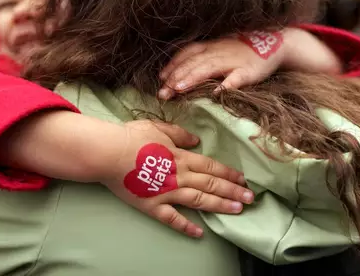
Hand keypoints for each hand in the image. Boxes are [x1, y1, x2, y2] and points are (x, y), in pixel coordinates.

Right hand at [99, 120, 253, 237]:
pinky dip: (186, 226)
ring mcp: (166, 192)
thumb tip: (197, 140)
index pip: (211, 166)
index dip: (228, 173)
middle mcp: (179, 176)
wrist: (108, 153)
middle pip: (211, 184)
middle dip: (233, 192)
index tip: (243, 179)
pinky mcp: (152, 205)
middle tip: (250, 199)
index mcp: (181, 157)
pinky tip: (199, 232)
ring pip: (198, 200)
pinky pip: (172, 218)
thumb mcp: (158, 127)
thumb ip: (180, 134)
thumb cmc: (131, 137)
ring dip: (219, 206)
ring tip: (237, 210)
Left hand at [158, 32, 285, 98]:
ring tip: (179, 89)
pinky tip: (216, 93)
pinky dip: (226, 85)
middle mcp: (219, 51)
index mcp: (211, 46)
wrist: (274, 42)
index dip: (173, 65)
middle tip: (162, 93)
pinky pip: (236, 78)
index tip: (161, 78)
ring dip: (193, 78)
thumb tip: (178, 73)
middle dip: (176, 77)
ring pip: (209, 68)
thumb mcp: (220, 49)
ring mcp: (233, 60)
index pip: (187, 54)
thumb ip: (202, 58)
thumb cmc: (242, 49)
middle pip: (194, 63)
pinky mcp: (249, 71)